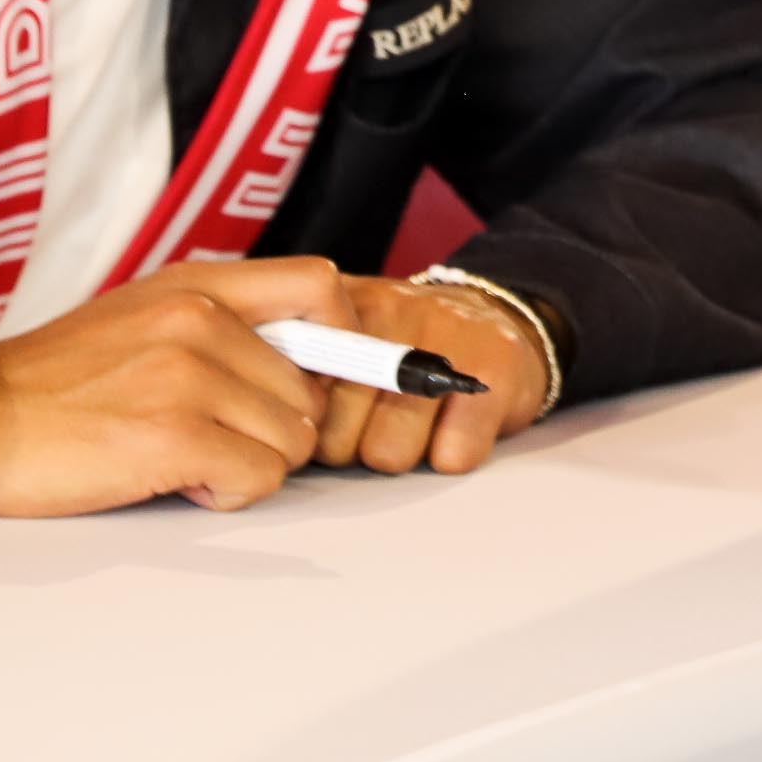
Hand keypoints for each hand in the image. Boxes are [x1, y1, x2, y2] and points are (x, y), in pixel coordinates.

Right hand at [0, 257, 359, 517]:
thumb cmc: (56, 382)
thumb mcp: (143, 318)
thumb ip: (222, 326)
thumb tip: (311, 363)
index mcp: (198, 285)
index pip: (322, 286)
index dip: (347, 339)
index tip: (334, 379)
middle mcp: (200, 318)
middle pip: (311, 390)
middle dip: (273, 428)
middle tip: (210, 437)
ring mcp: (187, 376)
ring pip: (290, 441)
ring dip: (246, 464)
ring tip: (181, 456)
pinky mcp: (172, 435)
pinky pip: (256, 477)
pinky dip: (224, 492)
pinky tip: (175, 480)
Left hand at [308, 273, 551, 476]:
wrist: (496, 317)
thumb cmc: (405, 344)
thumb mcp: (346, 333)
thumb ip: (300, 361)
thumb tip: (264, 418)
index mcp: (342, 306)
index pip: (295, 392)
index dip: (307, 425)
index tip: (322, 424)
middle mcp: (392, 310)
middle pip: (337, 436)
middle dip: (351, 448)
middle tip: (374, 427)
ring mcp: (446, 336)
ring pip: (391, 453)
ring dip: (402, 454)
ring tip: (414, 426)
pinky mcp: (495, 370)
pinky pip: (452, 454)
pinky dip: (451, 455)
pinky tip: (452, 429)